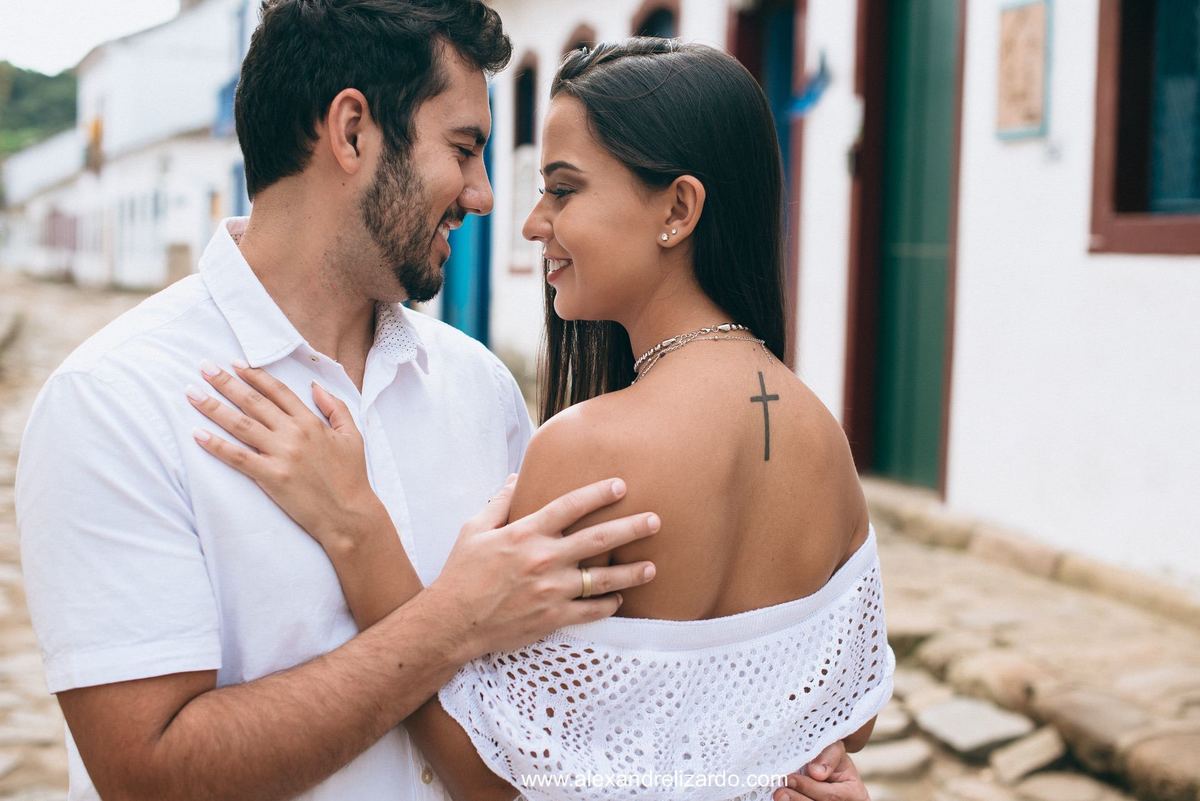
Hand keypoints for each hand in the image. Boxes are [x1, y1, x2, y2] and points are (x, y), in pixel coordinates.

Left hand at [188, 360, 383, 550]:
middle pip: (253, 402)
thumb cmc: (351, 477)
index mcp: (311, 422)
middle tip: (204, 368)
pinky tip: (197, 434)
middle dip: (225, 383)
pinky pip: (237, 458)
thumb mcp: (352, 436)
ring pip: (240, 425)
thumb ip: (335, 408)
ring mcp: (281, 455)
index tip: (235, 364)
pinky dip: (216, 445)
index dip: (255, 375)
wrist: (348, 514)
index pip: (277, 391)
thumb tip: (315, 386)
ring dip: (213, 407)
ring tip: (192, 393)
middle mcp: (294, 434)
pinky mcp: (271, 477)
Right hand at [430, 475, 659, 660]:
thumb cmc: (461, 573)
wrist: (452, 622)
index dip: (598, 494)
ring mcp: (551, 590)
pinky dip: (607, 605)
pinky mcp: (552, 617)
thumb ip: (499, 503)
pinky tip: (619, 599)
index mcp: (525, 533)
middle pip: (598, 539)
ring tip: (652, 567)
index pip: (570, 506)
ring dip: (631, 573)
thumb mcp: (474, 530)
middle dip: (631, 528)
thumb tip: (514, 478)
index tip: (622, 486)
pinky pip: (590, 611)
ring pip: (602, 579)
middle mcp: (543, 559)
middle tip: (656, 521)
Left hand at [773, 741, 868, 800]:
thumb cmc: (833, 760)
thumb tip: (815, 771)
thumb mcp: (835, 752)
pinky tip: (784, 798)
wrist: (832, 773)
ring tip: (779, 795)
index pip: (831, 795)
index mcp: (855, 794)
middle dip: (798, 799)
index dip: (809, 787)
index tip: (791, 778)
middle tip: (779, 792)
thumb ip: (828, 756)